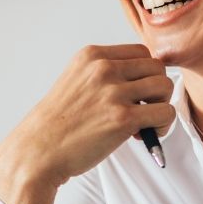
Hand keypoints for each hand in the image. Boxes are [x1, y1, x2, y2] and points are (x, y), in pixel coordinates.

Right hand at [0, 44, 173, 203]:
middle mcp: (103, 68)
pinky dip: (163, 126)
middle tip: (141, 111)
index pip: (140, 51)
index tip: (134, 94)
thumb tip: (143, 82)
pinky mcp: (123, 118)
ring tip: (145, 124)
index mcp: (91, 56)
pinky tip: (145, 136)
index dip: (144, 74)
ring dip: (161, 106)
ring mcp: (113, 92)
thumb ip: (103, 75)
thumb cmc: (56, 125)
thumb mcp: (74, 82)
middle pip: (156, 67)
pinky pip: (165, 113)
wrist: (37, 152)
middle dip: (156, 90)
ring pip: (165, 86)